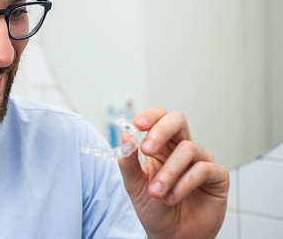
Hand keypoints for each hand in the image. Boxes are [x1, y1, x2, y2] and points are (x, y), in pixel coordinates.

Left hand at [118, 106, 229, 238]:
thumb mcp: (134, 185)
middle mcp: (182, 148)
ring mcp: (201, 160)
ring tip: (157, 192)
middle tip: (147, 149)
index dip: (151, 116)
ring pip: (188, 149)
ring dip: (169, 172)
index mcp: (162, 146)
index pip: (159, 118)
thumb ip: (128, 161)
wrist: (170, 236)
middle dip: (161, 130)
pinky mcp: (217, 177)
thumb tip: (125, 136)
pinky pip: (203, 169)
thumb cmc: (154, 209)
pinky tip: (172, 197)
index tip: (137, 124)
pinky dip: (184, 183)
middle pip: (178, 121)